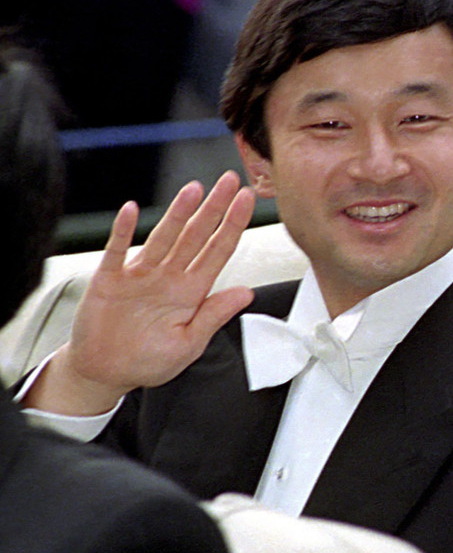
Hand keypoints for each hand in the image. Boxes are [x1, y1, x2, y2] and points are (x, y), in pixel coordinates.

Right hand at [25, 171, 255, 414]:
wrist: (106, 373)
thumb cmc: (147, 360)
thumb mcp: (189, 344)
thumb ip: (215, 315)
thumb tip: (247, 293)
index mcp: (192, 292)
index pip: (218, 251)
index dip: (233, 225)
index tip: (247, 200)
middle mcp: (169, 277)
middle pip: (195, 236)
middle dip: (213, 208)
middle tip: (229, 180)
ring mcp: (140, 275)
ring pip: (163, 237)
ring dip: (177, 213)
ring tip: (193, 190)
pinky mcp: (110, 280)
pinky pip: (117, 251)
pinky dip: (123, 231)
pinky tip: (131, 210)